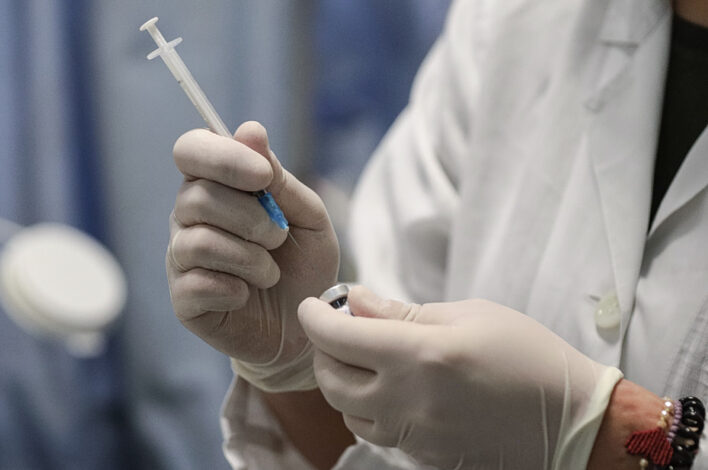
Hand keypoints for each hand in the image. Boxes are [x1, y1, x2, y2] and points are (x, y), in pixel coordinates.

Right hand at [167, 121, 338, 390]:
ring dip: (248, 257)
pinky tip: (247, 294)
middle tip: (278, 237)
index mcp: (216, 186)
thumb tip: (250, 131)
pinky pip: (196, 284)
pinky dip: (234, 288)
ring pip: (196, 241)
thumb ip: (280, 178)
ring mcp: (181, 259)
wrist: (306, 327)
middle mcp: (189, 217)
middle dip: (250, 217)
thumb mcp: (308, 217)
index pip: (192, 150)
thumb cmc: (304, 266)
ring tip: (270, 272)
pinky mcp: (183, 300)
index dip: (224, 157)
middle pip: (195, 196)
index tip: (263, 177)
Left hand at [298, 286, 622, 467]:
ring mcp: (413, 436)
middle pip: (331, 379)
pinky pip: (374, 432)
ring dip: (341, 381)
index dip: (315, 317)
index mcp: (419, 356)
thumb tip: (354, 299)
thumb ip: (401, 311)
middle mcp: (407, 401)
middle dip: (322, 350)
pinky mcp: (422, 457)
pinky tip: (388, 388)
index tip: (311, 305)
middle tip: (337, 328)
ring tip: (362, 358)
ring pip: (347, 410)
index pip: (337, 336)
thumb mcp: (467, 315)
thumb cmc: (526, 354)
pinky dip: (367, 407)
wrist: (571, 421)